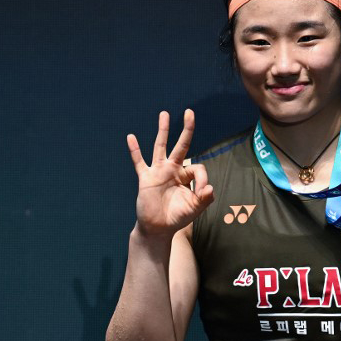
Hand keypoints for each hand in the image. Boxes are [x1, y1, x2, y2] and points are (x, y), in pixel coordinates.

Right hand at [127, 109, 212, 237]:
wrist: (158, 228)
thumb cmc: (177, 217)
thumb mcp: (195, 208)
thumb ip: (205, 198)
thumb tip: (209, 187)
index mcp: (186, 176)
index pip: (197, 166)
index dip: (202, 177)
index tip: (202, 191)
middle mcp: (172, 170)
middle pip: (181, 145)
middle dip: (186, 129)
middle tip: (189, 112)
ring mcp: (158, 172)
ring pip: (161, 147)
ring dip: (163, 130)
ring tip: (164, 114)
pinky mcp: (146, 178)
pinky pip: (139, 162)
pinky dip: (135, 150)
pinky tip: (131, 137)